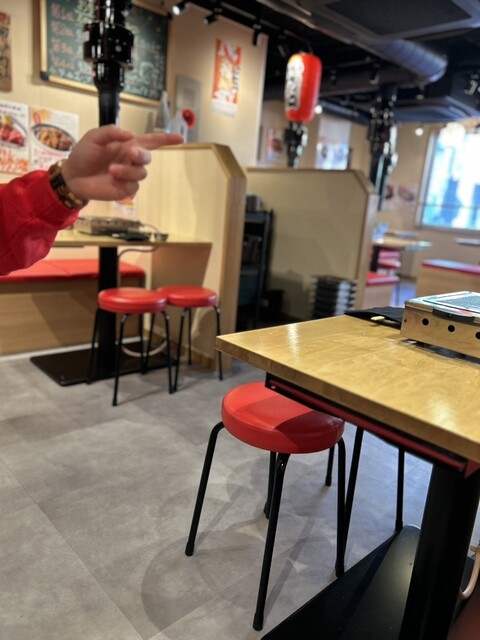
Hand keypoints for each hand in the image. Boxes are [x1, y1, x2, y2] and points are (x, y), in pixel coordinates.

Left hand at [60, 125, 182, 200]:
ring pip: (141, 173)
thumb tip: (130, 135)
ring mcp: (129, 175)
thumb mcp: (94, 137)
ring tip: (111, 170)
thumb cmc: (83, 154)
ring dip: (128, 170)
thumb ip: (112, 132)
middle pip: (147, 157)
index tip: (181, 139)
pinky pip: (133, 187)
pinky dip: (123, 183)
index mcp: (127, 144)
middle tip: (130, 154)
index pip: (151, 141)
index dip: (166, 140)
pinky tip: (112, 180)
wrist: (73, 176)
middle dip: (141, 155)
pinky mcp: (125, 189)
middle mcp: (131, 159)